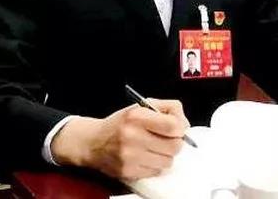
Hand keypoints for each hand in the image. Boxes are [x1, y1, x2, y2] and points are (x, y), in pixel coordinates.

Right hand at [50, 99, 189, 178]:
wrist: (92, 142)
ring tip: (153, 148)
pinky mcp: (129, 172)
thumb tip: (185, 124)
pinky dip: (154, 165)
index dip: (180, 127)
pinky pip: (156, 171)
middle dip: (174, 142)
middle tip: (166, 138)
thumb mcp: (140, 106)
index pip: (173, 125)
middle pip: (174, 146)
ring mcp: (130, 156)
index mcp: (136, 116)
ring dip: (165, 155)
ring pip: (168, 161)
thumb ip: (166, 108)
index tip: (177, 127)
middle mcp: (132, 136)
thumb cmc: (119, 124)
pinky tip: (145, 157)